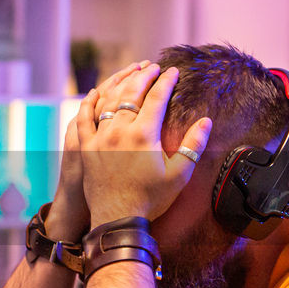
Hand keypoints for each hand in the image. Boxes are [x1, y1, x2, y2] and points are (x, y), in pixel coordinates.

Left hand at [77, 65, 211, 226]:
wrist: (117, 220)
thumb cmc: (151, 199)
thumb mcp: (179, 175)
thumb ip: (193, 145)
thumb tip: (205, 121)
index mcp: (143, 135)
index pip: (156, 97)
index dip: (166, 81)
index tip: (173, 71)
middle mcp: (119, 131)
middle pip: (131, 93)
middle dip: (144, 76)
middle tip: (153, 67)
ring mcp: (99, 138)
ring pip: (108, 101)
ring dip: (120, 83)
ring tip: (130, 73)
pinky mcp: (86, 147)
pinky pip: (83, 118)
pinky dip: (89, 103)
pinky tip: (95, 92)